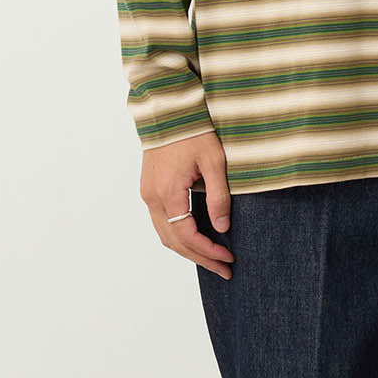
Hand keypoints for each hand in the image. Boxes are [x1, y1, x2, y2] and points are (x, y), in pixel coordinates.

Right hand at [139, 132, 236, 279]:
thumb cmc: (193, 130)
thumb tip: (222, 227)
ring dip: (188, 250)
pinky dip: (178, 235)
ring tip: (212, 259)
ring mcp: (148, 193)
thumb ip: (218, 196)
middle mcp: (152, 198)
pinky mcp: (149, 187)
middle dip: (200, 258)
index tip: (229, 258)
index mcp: (168, 193)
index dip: (208, 251)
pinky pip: (161, 221)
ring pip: (165, 234)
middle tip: (224, 269)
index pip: (187, 236)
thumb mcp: (214, 161)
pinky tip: (195, 238)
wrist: (168, 108)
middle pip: (174, 242)